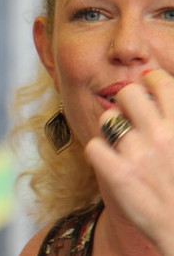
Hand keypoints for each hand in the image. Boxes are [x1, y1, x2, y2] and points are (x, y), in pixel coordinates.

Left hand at [85, 69, 173, 255]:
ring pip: (107, 119)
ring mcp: (137, 154)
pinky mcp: (117, 175)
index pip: (162, 82)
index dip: (151, 80)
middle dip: (126, 101)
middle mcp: (162, 135)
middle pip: (127, 93)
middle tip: (129, 116)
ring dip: (111, 129)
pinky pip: (93, 147)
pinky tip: (110, 162)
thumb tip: (162, 103)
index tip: (148, 85)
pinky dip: (99, 154)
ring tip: (122, 144)